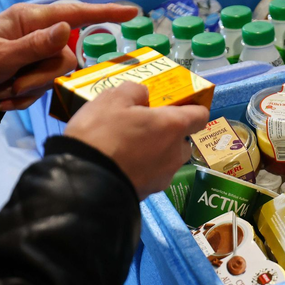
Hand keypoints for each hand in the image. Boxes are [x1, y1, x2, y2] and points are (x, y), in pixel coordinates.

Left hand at [0, 2, 137, 109]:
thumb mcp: (1, 55)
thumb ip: (36, 45)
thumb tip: (67, 28)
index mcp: (31, 19)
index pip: (75, 13)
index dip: (105, 13)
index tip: (132, 13)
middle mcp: (40, 33)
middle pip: (65, 56)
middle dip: (41, 77)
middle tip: (13, 87)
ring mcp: (39, 53)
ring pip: (57, 75)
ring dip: (31, 89)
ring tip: (4, 92)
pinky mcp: (36, 72)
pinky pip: (45, 87)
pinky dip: (26, 97)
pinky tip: (5, 98)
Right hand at [63, 82, 209, 199]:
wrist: (84, 184)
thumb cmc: (102, 135)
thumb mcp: (111, 99)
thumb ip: (134, 91)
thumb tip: (144, 95)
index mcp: (173, 126)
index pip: (200, 115)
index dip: (191, 108)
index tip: (174, 105)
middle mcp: (176, 153)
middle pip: (182, 139)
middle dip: (167, 132)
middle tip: (142, 126)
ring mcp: (165, 176)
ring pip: (167, 159)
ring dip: (155, 151)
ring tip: (127, 147)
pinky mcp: (150, 193)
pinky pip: (151, 175)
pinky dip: (142, 168)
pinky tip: (121, 164)